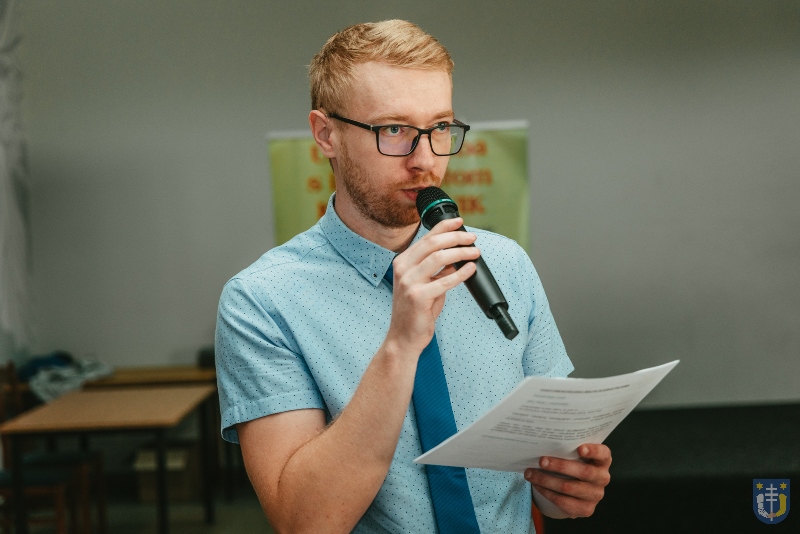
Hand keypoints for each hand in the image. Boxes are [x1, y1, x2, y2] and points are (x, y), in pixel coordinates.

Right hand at [385, 217, 479, 355]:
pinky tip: (470, 269)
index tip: (459, 221)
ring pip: (439, 258)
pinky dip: (461, 273)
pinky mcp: (418, 296)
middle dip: (456, 237)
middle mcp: (403, 268)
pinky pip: (445, 280)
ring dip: (461, 252)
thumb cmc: (416, 311)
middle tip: (472, 238)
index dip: (444, 226)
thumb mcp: (425, 284)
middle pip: (433, 243)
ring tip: (475, 252)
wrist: (404, 336)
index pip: (426, 237)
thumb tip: (457, 256)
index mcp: (403, 262)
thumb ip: (437, 270)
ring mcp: (409, 282)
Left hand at [525, 444, 611, 517]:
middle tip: (541, 461)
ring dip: (546, 480)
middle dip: (560, 466)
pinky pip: (564, 502)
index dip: (593, 451)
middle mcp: (602, 478)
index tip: (579, 448)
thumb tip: (543, 442)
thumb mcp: (574, 454)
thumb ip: (567, 448)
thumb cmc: (573, 463)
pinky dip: (547, 493)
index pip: (603, 454)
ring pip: (569, 488)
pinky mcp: (586, 509)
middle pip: (584, 472)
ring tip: (530, 473)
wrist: (575, 488)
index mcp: (602, 460)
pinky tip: (536, 485)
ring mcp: (596, 495)